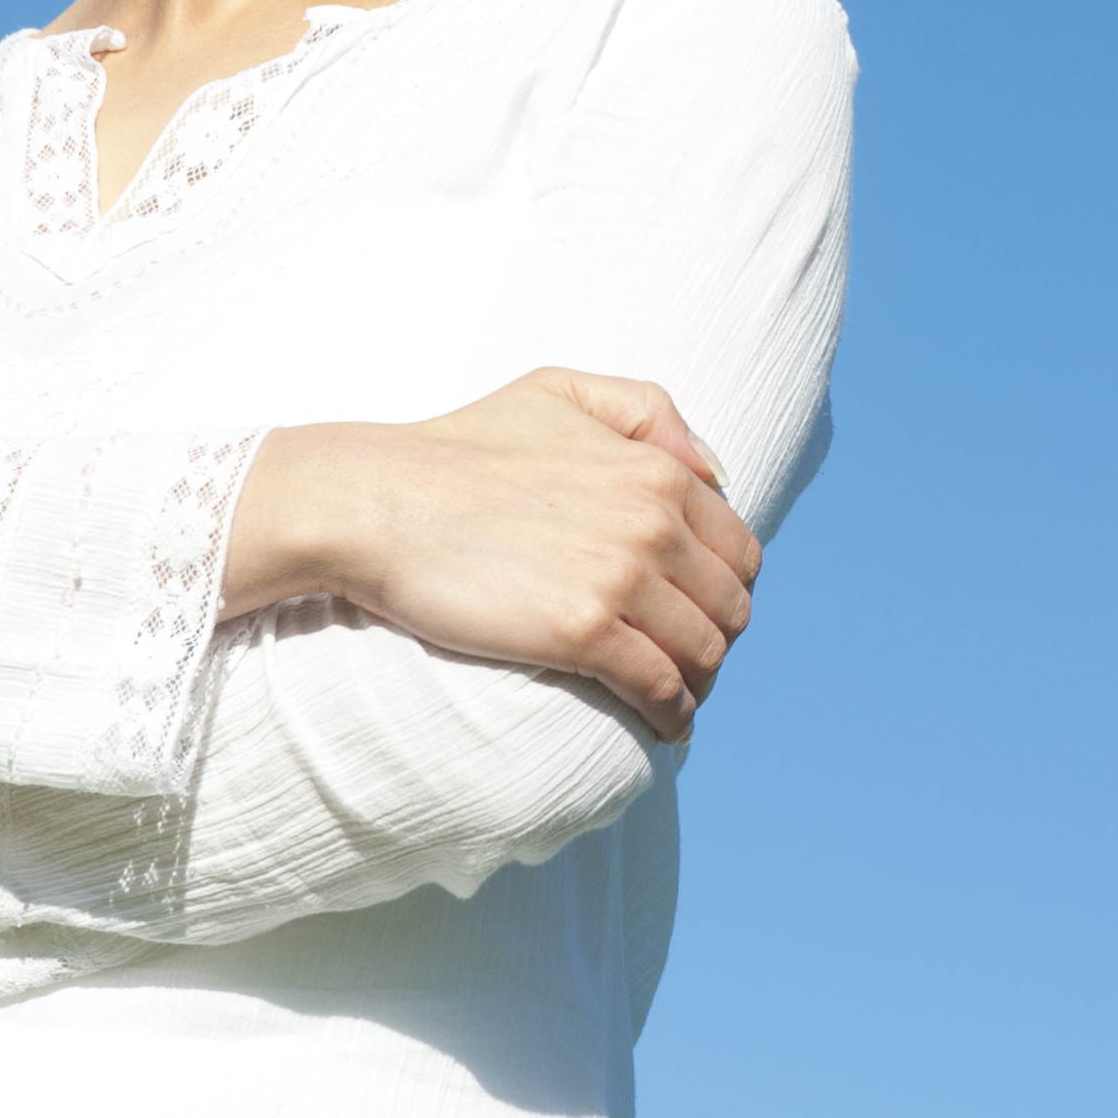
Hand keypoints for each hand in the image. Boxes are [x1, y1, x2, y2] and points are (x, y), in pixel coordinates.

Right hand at [224, 369, 765, 740]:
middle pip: (729, 605)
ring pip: (702, 650)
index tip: (701, 613)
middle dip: (718, 638)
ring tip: (678, 699)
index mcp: (657, 472)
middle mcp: (653, 523)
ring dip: (700, 682)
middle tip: (689, 663)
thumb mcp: (561, 392)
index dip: (728, 589)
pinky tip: (667, 725)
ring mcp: (620, 578)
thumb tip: (711, 472)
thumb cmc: (461, 447)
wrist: (379, 501)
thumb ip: (648, 413)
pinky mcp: (581, 632)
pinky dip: (674, 712)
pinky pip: (659, 685)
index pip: (737, 549)